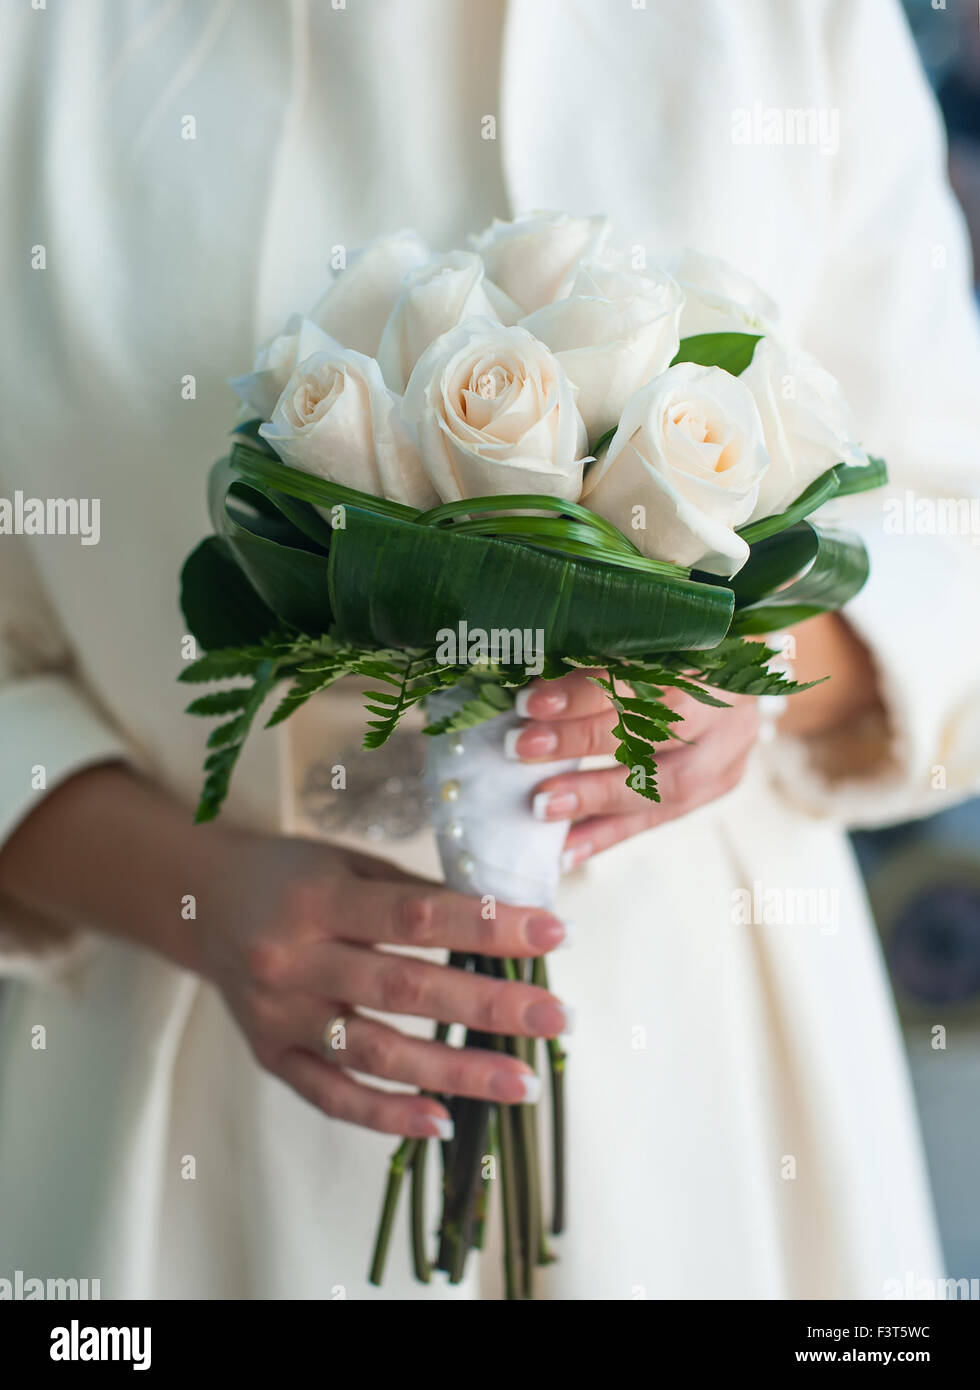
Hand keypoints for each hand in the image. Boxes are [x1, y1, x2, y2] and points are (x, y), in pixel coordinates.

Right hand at [199, 835, 571, 1139]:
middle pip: (405, 988)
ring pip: (376, 1052)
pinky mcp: (270, 1057)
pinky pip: (333, 1096)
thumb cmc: (292, 876)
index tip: (555, 933)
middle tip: (557, 1018)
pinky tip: (443, 1121)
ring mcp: (279, 1016)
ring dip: (456, 1071)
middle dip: (489, 1005)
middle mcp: (293, 959)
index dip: (489, 926)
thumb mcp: (348, 863)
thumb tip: (505, 922)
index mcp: (317, 898)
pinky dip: (388, 1114)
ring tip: (521, 1081)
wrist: (200, 904)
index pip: (418, 915)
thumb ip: (412, 895)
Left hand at [509, 669, 760, 866]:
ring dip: (596, 797)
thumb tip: (528, 685)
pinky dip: (607, 834)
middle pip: (660, 727)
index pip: (646, 673)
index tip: (533, 703)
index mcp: (711, 649)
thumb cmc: (662, 648)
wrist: (724, 670)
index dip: (588, 690)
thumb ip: (592, 655)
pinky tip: (565, 851)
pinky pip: (659, 816)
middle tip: (524, 749)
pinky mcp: (721, 782)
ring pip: (667, 783)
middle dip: (585, 742)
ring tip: (543, 806)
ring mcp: (731, 747)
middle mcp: (728, 701)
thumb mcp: (635, 640)